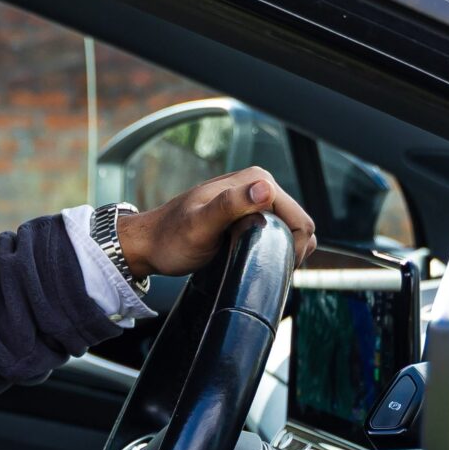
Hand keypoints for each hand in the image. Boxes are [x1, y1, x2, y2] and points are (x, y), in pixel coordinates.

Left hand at [116, 167, 315, 279]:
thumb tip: (265, 189)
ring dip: (283, 250)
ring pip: (290, 229)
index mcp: (255, 180)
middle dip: (291, 250)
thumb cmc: (171, 238)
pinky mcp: (249, 213)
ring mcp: (254, 198)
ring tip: (256, 265)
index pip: (298, 217)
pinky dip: (274, 248)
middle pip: (299, 223)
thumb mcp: (199, 226)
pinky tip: (255, 260)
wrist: (149, 243)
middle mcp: (258, 184)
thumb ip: (230, 205)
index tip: (269, 266)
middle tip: (261, 269)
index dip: (293, 248)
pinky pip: (277, 231)